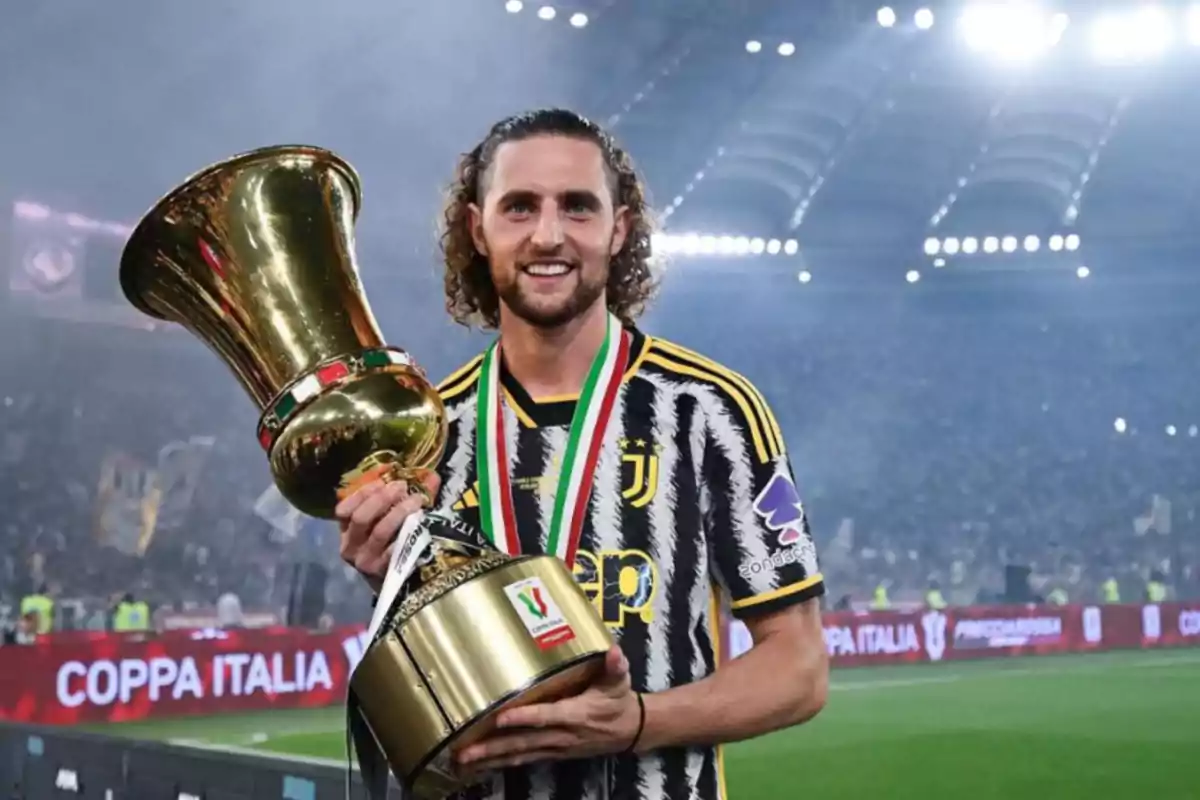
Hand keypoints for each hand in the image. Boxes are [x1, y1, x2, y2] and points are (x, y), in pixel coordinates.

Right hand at [335, 473, 440, 591]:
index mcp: (346, 532)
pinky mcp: (382, 572)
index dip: (363, 492)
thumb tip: (431, 476)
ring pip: (380, 531)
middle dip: (383, 498)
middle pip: (361, 517)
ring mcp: (365, 561)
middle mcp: (350, 547)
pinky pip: (395, 548)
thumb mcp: (388, 521)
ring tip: (416, 500)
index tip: (383, 481)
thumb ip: (403, 498)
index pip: (343, 509)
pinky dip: (407, 532)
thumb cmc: (392, 544)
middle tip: (402, 487)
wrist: (399, 584)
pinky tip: (420, 522)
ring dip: (399, 511)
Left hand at [455, 647, 642, 773]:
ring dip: (492, 759)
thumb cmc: (619, 700)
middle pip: (524, 742)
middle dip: (494, 747)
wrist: (630, 730)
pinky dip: (502, 762)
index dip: (524, 718)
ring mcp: (556, 747)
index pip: (547, 717)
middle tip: (465, 751)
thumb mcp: (620, 680)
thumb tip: (612, 651)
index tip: (500, 717)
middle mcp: (563, 735)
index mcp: (576, 714)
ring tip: (464, 760)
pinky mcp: (552, 753)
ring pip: (520, 754)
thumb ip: (615, 666)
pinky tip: (482, 764)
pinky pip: (524, 759)